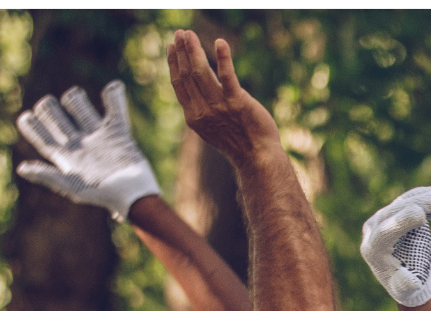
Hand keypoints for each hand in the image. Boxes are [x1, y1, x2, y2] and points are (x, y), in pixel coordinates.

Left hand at [15, 81, 161, 222]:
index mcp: (65, 157)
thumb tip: (21, 169)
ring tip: (74, 96)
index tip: (27, 116)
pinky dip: (114, 97)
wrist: (134, 194)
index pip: (41, 137)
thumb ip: (46, 175)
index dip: (31, 126)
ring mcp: (98, 138)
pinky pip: (115, 110)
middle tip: (49, 105)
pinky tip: (113, 87)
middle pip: (56, 119)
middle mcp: (79, 145)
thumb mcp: (71, 186)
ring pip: (81, 110)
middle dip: (48, 109)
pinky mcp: (119, 134)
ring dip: (75, 99)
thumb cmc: (102, 193)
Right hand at [167, 31, 277, 162]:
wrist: (258, 156)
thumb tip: (193, 91)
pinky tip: (219, 42)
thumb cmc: (237, 140)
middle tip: (180, 33)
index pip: (179, 84)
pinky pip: (227, 76)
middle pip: (187, 74)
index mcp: (194, 117)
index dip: (174, 64)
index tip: (172, 47)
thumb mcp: (211, 127)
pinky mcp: (238, 102)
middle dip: (182, 51)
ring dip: (194, 50)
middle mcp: (203, 111)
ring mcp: (220, 106)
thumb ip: (200, 109)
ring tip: (189, 34)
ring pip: (201, 72)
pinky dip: (223, 58)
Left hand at [361, 184, 430, 308]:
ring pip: (405, 201)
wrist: (406, 274)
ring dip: (426, 197)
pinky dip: (429, 194)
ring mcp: (385, 217)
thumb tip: (411, 282)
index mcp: (373, 249)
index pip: (384, 232)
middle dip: (416, 203)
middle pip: (395, 211)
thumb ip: (406, 286)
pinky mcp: (398, 210)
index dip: (401, 221)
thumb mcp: (405, 290)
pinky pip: (413, 199)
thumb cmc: (404, 285)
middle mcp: (375, 229)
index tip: (421, 214)